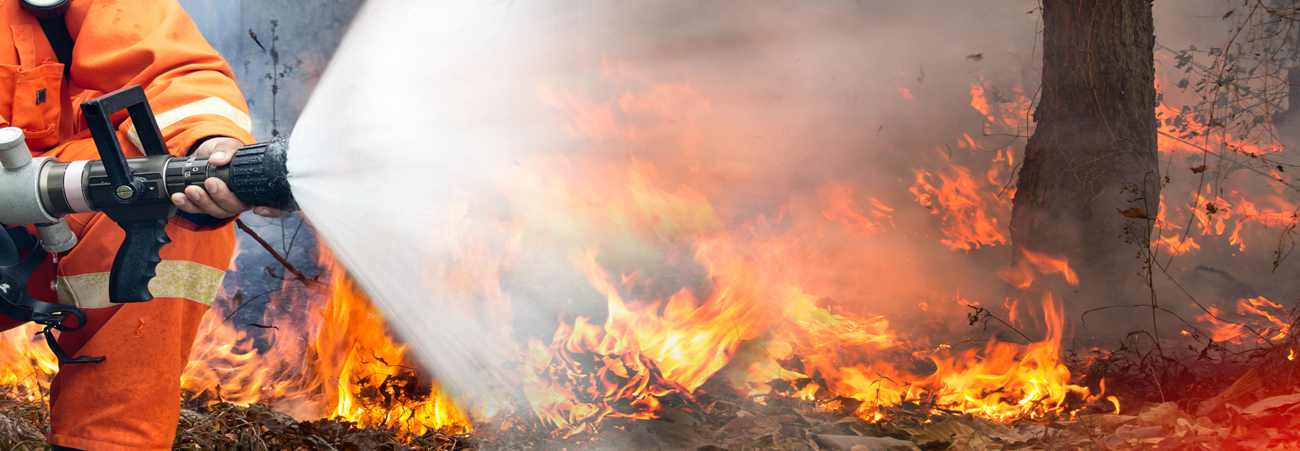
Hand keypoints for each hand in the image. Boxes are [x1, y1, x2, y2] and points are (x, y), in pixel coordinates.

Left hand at [170, 137, 288, 217]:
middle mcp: (242, 199)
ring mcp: (224, 204)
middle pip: (236, 208)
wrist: (205, 154)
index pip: (274, 206)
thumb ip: (225, 149)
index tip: (259, 209)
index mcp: (255, 187)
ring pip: (217, 212)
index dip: (272, 212)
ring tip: (190, 189)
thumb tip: (218, 159)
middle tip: (210, 183)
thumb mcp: (228, 144)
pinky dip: (187, 205)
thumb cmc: (225, 151)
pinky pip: (198, 211)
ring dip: (202, 202)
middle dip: (221, 198)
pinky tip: (179, 197)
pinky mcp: (206, 206)